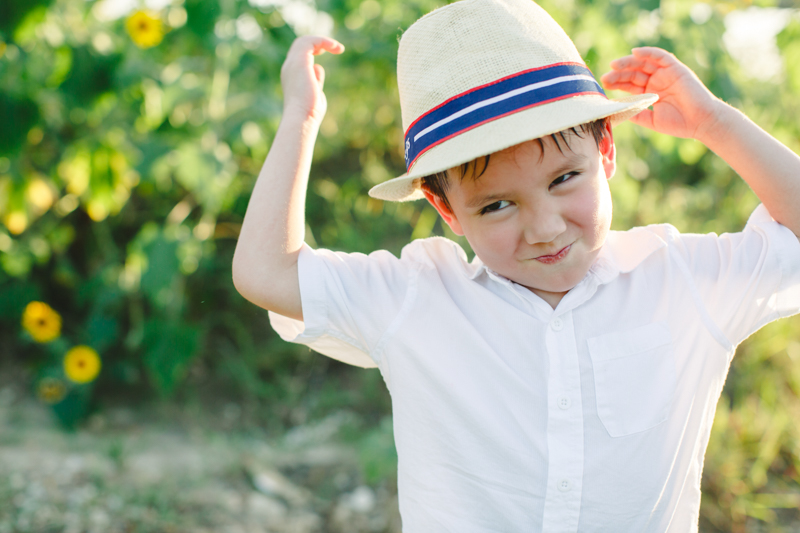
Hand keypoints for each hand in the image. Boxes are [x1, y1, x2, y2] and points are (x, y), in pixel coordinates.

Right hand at [280, 36, 344, 123]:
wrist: (301, 119)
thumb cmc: (309, 112)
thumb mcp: (315, 92)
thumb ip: (316, 80)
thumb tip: (318, 68)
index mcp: (291, 75)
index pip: (299, 56)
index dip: (313, 52)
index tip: (328, 54)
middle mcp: (289, 67)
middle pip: (300, 46)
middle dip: (317, 44)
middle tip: (336, 48)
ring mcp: (293, 64)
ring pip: (304, 41)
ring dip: (322, 41)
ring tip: (338, 48)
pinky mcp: (300, 61)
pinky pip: (310, 42)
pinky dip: (323, 41)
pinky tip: (335, 47)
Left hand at [600, 47, 721, 140]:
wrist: (701, 122)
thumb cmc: (678, 123)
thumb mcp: (650, 120)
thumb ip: (634, 113)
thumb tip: (615, 110)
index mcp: (650, 93)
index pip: (630, 85)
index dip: (617, 83)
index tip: (604, 84)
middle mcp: (657, 82)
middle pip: (634, 73)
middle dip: (619, 74)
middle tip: (606, 77)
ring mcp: (666, 74)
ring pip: (644, 63)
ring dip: (628, 63)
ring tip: (614, 65)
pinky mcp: (676, 68)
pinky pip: (661, 56)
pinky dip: (648, 53)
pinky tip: (634, 53)